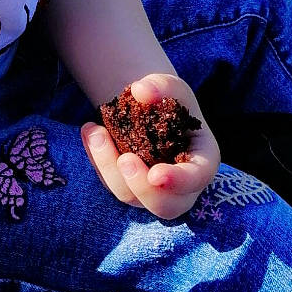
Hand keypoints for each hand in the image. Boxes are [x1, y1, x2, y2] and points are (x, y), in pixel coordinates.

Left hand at [80, 73, 219, 218]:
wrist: (150, 108)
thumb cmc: (170, 99)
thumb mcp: (172, 87)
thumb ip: (162, 86)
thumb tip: (140, 90)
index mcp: (202, 161)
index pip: (196, 178)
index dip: (178, 181)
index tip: (156, 174)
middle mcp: (180, 185)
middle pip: (165, 206)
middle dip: (141, 187)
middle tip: (125, 160)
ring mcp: (152, 191)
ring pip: (130, 196)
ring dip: (108, 166)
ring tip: (95, 131)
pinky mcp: (128, 187)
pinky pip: (110, 182)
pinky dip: (97, 159)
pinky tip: (89, 131)